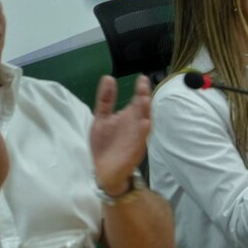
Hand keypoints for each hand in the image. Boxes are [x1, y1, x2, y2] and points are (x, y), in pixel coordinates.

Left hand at [90, 74, 151, 196]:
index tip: (142, 78)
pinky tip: (145, 123)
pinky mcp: (134, 150)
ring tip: (145, 100)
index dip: (140, 89)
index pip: (137, 99)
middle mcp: (135, 124)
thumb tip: (108, 77)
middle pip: (142, 108)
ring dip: (145, 112)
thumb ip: (106, 99)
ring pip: (144, 122)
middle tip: (143, 85)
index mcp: (128, 116)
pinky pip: (141, 140)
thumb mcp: (102, 118)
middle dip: (144, 97)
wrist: (104, 170)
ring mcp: (136, 137)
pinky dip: (143, 132)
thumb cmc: (104, 144)